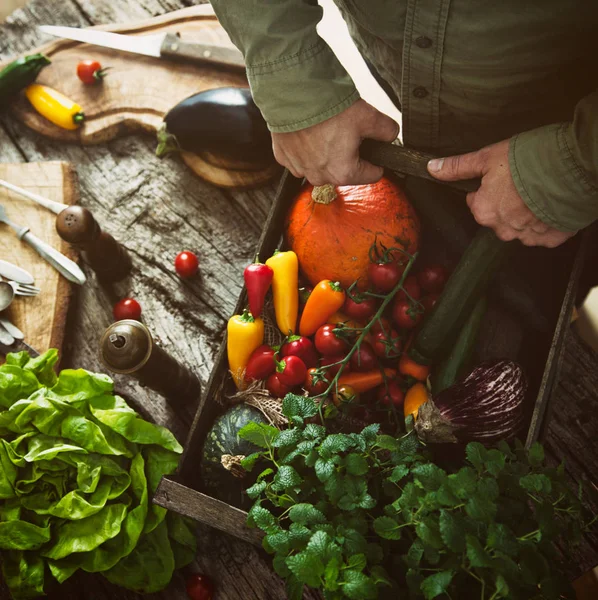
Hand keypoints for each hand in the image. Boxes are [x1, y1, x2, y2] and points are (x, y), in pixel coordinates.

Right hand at [271, 99, 398, 185]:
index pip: (372, 174)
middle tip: (344, 130)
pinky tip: (307, 131)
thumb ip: (387, 130)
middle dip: (348, 153)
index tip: (372, 146)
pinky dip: (305, 147)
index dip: (376, 159)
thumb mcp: (368, 116)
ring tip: (324, 128)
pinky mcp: (284, 158)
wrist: (293, 94)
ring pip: (321, 165)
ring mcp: (300, 169)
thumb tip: (391, 135)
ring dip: (325, 151)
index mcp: (344, 173)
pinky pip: (300, 158)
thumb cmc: (328, 108)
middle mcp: (320, 177)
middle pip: (344, 170)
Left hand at [427, 139, 575, 247]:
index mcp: (484, 211)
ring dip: (526, 214)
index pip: (477, 204)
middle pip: (498, 217)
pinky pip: (543, 234)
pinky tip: (551, 205)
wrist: (573, 167)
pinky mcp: (551, 239)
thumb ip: (459, 167)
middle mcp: (502, 229)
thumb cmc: (529, 160)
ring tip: (539, 192)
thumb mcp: (487, 157)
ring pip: (520, 227)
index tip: (501, 178)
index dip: (487, 189)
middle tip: (521, 183)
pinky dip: (546, 222)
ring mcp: (527, 236)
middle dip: (506, 203)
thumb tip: (432, 168)